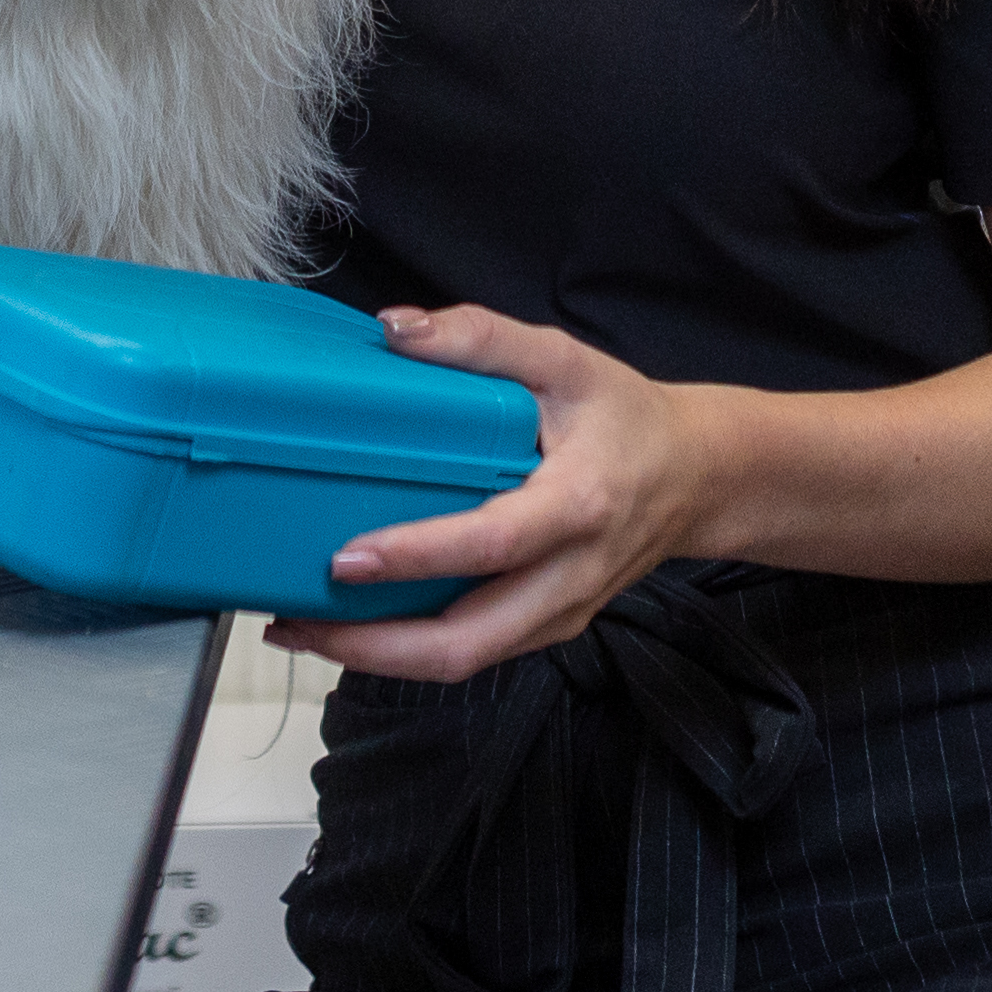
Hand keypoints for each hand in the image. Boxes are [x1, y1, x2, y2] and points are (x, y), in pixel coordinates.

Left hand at [266, 306, 726, 683]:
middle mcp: (570, 575)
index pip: (491, 544)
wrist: (696, 478)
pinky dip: (408, 654)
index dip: (416, 556)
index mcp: (579, 505)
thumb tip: (394, 330)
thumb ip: (482, 339)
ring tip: (302, 628)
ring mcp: (560, 613)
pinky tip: (356, 628)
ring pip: (465, 662)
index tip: (344, 557)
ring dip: (378, 658)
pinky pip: (474, 655)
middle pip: (468, 642)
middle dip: (373, 647)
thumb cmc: (627, 418)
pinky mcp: (547, 628)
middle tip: (294, 621)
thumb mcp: (565, 359)